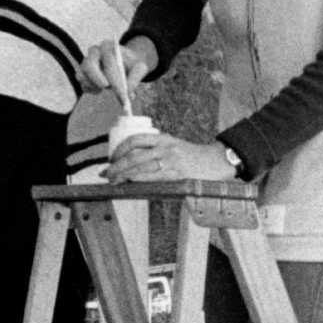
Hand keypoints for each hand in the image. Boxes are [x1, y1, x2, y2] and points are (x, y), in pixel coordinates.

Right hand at [79, 35, 157, 97]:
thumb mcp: (140, 68)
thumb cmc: (132, 65)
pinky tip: (99, 91)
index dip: (111, 73)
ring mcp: (86, 63)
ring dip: (94, 85)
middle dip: (96, 78)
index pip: (106, 58)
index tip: (118, 87)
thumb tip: (127, 93)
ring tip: (105, 89)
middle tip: (106, 87)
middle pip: (88, 64)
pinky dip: (91, 90)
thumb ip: (135, 78)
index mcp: (108, 46)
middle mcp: (94, 52)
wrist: (126, 65)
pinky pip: (83, 84)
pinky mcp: (83, 74)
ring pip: (83, 76)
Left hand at [107, 128, 232, 184]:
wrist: (217, 162)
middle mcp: (166, 148)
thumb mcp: (174, 146)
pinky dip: (138, 180)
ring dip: (123, 175)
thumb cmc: (194, 157)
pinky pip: (153, 178)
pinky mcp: (177, 175)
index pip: (135, 140)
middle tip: (106, 173)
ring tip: (113, 180)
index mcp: (164, 138)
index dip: (119, 149)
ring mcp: (171, 161)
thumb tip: (133, 163)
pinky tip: (131, 183)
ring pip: (140, 167)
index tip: (111, 158)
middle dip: (116, 165)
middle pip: (133, 155)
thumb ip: (157, 150)